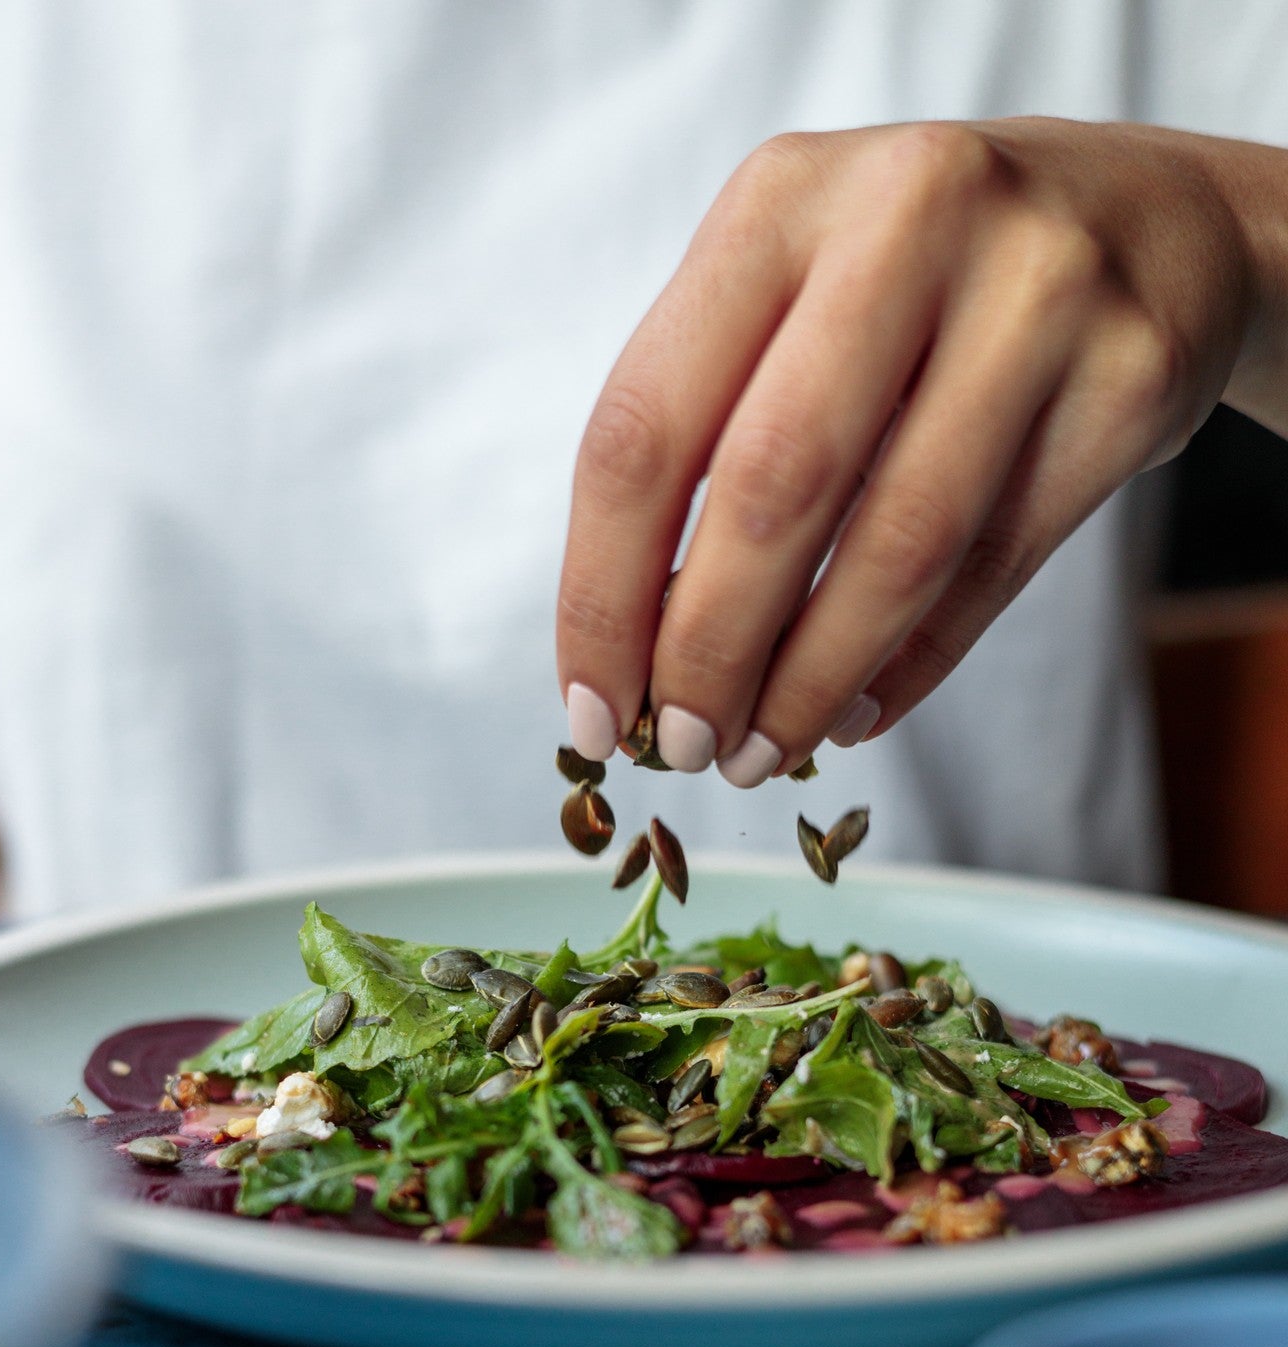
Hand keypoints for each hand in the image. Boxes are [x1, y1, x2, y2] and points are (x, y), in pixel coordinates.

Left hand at [556, 118, 1287, 781]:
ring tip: (757, 752)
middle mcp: (909, 218)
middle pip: (772, 489)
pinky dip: (909, 666)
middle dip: (708, 653)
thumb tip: (636, 650)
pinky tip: (853, 716)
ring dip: (809, 683)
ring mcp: (1038, 292)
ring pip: (897, 544)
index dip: (602, 592)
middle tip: (679, 748)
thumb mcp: (797, 292)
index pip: (645, 428)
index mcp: (781, 201)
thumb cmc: (920, 284)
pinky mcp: (1128, 379)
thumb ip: (711, 430)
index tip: (588, 709)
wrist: (1151, 223)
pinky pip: (994, 567)